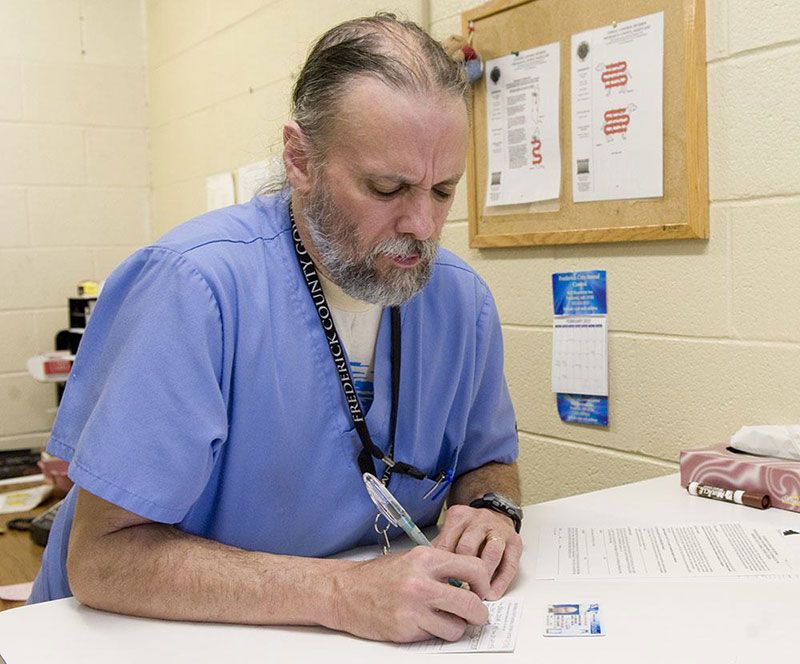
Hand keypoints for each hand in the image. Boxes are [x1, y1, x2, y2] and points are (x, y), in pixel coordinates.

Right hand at [327, 546, 489, 642]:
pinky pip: (435, 636)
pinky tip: (423, 623)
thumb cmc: (378, 576)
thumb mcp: (411, 559)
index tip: (482, 590)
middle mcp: (421, 582)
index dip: (484, 582)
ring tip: (445, 620)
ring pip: (457, 627)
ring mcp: (413, 608)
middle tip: (477, 614)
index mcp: (426, 558)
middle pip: (471, 604)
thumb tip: (470, 579)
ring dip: (456, 627)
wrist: (345, 592)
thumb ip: (440, 567)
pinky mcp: (405, 629)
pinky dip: (435, 633)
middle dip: (480, 613)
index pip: (473, 568)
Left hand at [432, 505, 521, 599]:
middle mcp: (479, 520)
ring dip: (483, 577)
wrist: (496, 513)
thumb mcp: (452, 532)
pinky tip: (493, 593)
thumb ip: (441, 550)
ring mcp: (498, 529)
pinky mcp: (515, 542)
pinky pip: (509, 564)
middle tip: (457, 593)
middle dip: (462, 572)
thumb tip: (431, 576)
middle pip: (468, 547)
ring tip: (476, 594)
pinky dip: (500, 582)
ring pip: (491, 554)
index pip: (446, 543)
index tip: (440, 586)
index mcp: (459, 517)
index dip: (442, 568)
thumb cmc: (469, 530)